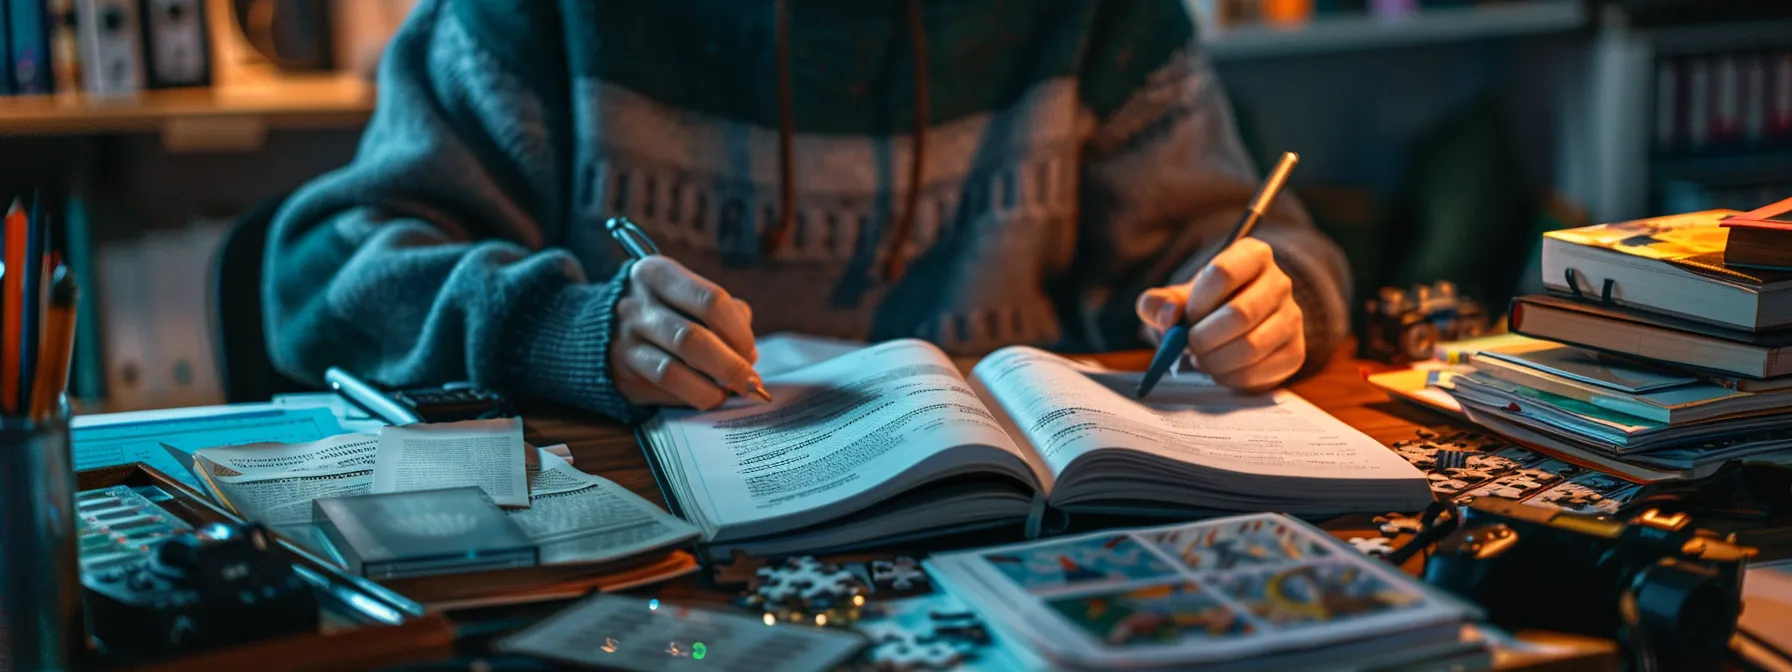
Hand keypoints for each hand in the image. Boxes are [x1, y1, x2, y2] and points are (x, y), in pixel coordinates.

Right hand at [611, 257, 766, 409]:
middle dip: (730, 366)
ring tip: (730, 392)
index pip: (710, 300)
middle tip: (752, 383)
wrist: (603, 326)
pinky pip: (663, 391)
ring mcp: (624, 342)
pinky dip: (692, 397)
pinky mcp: (621, 374)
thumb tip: (749, 354)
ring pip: (673, 371)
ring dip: (711, 388)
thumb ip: (724, 313)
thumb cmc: (664, 308)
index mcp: (657, 274)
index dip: (739, 331)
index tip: (750, 351)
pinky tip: (708, 396)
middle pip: (692, 338)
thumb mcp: (687, 293)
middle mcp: (635, 306)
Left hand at [1135, 238, 1304, 390]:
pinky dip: (1229, 377)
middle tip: (1188, 346)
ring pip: (1251, 346)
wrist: (1232, 331)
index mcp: (1252, 254)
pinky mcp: (1295, 352)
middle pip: (1240, 313)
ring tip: (1200, 359)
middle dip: (1203, 338)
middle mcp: (1280, 282)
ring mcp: (1292, 318)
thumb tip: (1169, 318)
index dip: (1197, 303)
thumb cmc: (1201, 309)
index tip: (1185, 318)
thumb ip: (1158, 303)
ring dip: (1214, 360)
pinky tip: (1218, 370)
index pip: (1223, 273)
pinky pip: (1259, 371)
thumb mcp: (1174, 299)